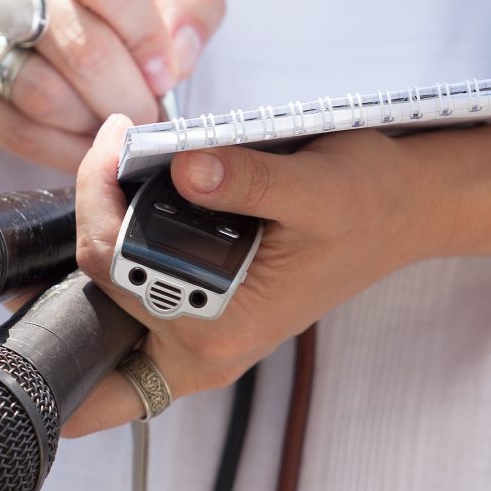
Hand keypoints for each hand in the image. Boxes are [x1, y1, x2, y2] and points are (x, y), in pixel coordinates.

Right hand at [0, 0, 223, 172]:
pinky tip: (84, 148)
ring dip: (94, 124)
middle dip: (128, 93)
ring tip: (114, 128)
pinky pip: (17, 132)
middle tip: (147, 117)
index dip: (149, 36)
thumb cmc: (71, 1)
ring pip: (45, 95)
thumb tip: (181, 51)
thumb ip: (184, 1)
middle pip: (81, 42)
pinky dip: (63, 151)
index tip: (164, 74)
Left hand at [64, 116, 439, 434]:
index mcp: (221, 330)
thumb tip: (186, 168)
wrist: (403, 212)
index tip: (117, 139)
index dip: (95, 200)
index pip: (113, 269)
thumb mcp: (315, 185)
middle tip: (114, 149)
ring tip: (115, 171)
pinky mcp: (199, 319)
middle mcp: (201, 352)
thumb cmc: (367, 201)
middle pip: (93, 297)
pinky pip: (131, 309)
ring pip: (103, 315)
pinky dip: (117, 262)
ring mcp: (197, 341)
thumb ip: (249, 181)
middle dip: (88, 222)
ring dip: (97, 247)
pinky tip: (126, 204)